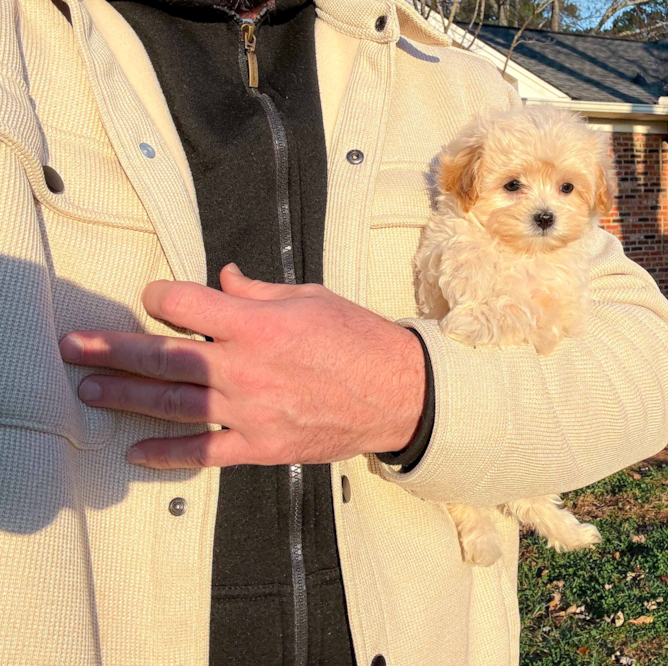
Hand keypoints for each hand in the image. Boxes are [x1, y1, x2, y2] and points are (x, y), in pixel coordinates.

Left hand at [59, 264, 424, 468]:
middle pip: (163, 356)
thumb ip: (258, 292)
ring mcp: (250, 411)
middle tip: (75, 347)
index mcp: (257, 323)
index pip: (183, 304)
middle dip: (113, 349)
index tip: (155, 298)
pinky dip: (167, 454)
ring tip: (91, 389)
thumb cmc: (360, 340)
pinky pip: (204, 453)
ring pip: (173, 404)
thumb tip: (223, 281)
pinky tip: (136, 450)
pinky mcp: (261, 445)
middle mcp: (245, 367)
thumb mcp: (311, 299)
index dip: (160, 296)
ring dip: (126, 396)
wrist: (400, 393)